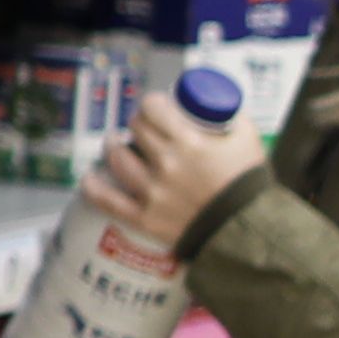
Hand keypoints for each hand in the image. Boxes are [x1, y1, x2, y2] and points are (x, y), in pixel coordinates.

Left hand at [80, 84, 263, 253]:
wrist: (248, 233)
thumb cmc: (249, 185)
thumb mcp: (247, 138)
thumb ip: (229, 117)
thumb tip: (215, 105)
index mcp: (188, 141)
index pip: (152, 108)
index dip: (152, 104)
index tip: (156, 109)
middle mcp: (166, 163)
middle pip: (136, 129)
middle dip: (138, 124)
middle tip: (143, 129)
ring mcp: (153, 191)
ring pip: (118, 158)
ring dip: (114, 147)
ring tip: (116, 143)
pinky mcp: (146, 217)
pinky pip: (109, 200)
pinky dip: (94, 187)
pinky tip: (89, 177)